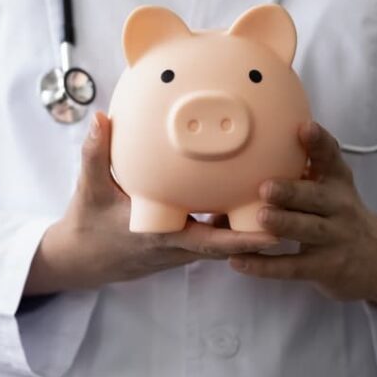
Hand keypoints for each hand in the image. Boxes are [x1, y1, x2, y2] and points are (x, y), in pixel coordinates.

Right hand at [23, 111, 277, 295]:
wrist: (82, 258)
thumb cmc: (86, 226)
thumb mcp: (89, 189)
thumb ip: (94, 153)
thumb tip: (101, 118)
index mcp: (161, 236)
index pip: (210, 242)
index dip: (243, 239)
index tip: (273, 230)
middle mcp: (179, 246)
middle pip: (230, 241)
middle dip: (260, 230)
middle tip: (294, 207)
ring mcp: (182, 246)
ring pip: (225, 236)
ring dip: (250, 222)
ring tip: (281, 197)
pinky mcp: (181, 242)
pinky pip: (212, 231)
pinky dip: (229, 217)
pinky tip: (243, 189)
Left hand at [228, 121, 376, 323]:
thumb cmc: (337, 212)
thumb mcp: (332, 185)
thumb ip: (304, 165)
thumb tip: (252, 144)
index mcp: (337, 182)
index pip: (331, 158)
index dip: (319, 142)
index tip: (305, 127)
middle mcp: (340, 207)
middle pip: (317, 198)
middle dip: (292, 191)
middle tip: (266, 186)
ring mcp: (334, 239)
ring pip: (308, 230)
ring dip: (284, 224)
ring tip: (260, 217)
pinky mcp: (324, 268)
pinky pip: (293, 267)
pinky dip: (265, 265)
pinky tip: (239, 261)